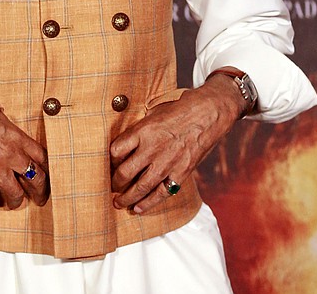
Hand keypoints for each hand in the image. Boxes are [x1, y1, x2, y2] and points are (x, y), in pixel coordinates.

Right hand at [0, 86, 49, 208]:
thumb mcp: (0, 118)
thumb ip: (12, 135)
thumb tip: (18, 146)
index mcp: (18, 138)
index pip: (43, 158)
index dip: (49, 170)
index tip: (49, 177)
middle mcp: (11, 154)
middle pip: (36, 179)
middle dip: (40, 192)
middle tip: (40, 199)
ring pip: (15, 194)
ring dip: (16, 201)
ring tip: (14, 202)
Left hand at [110, 75, 242, 213]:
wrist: (208, 113)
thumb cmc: (179, 108)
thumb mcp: (153, 111)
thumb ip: (139, 127)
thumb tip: (124, 138)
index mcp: (142, 131)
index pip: (116, 150)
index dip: (109, 159)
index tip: (108, 163)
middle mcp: (152, 148)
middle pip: (125, 172)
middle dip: (115, 183)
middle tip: (111, 186)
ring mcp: (166, 163)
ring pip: (141, 187)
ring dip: (127, 198)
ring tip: (118, 203)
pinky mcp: (180, 173)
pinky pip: (161, 194)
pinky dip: (148, 203)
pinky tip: (138, 209)